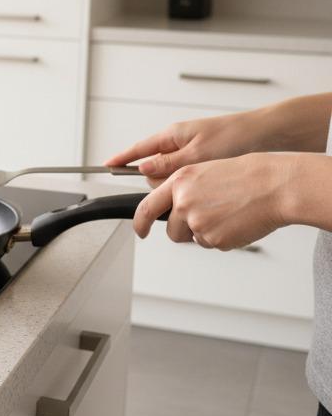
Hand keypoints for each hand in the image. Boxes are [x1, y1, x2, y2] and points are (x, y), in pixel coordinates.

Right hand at [105, 112, 263, 185]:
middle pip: (153, 169)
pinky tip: (204, 187)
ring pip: (168, 176)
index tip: (106, 167)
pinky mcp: (201, 162)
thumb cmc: (236, 138)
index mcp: (173, 135)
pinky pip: (183, 177)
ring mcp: (189, 153)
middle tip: (180, 184)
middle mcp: (177, 144)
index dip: (122, 159)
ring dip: (178, 185)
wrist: (267, 135)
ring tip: (201, 183)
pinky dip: (189, 185)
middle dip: (160, 181)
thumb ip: (168, 163)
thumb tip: (143, 169)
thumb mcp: (198, 153)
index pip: (139, 149)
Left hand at [132, 153, 297, 248]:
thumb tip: (173, 207)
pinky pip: (213, 244)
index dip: (140, 222)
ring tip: (228, 214)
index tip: (140, 230)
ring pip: (193, 238)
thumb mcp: (206, 171)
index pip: (147, 207)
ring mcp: (197, 222)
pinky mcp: (213, 239)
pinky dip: (224, 237)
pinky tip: (237, 221)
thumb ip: (184, 190)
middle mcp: (183, 202)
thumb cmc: (249, 176)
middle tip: (208, 220)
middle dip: (184, 231)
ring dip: (206, 233)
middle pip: (172, 231)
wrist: (276, 186)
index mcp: (180, 182)